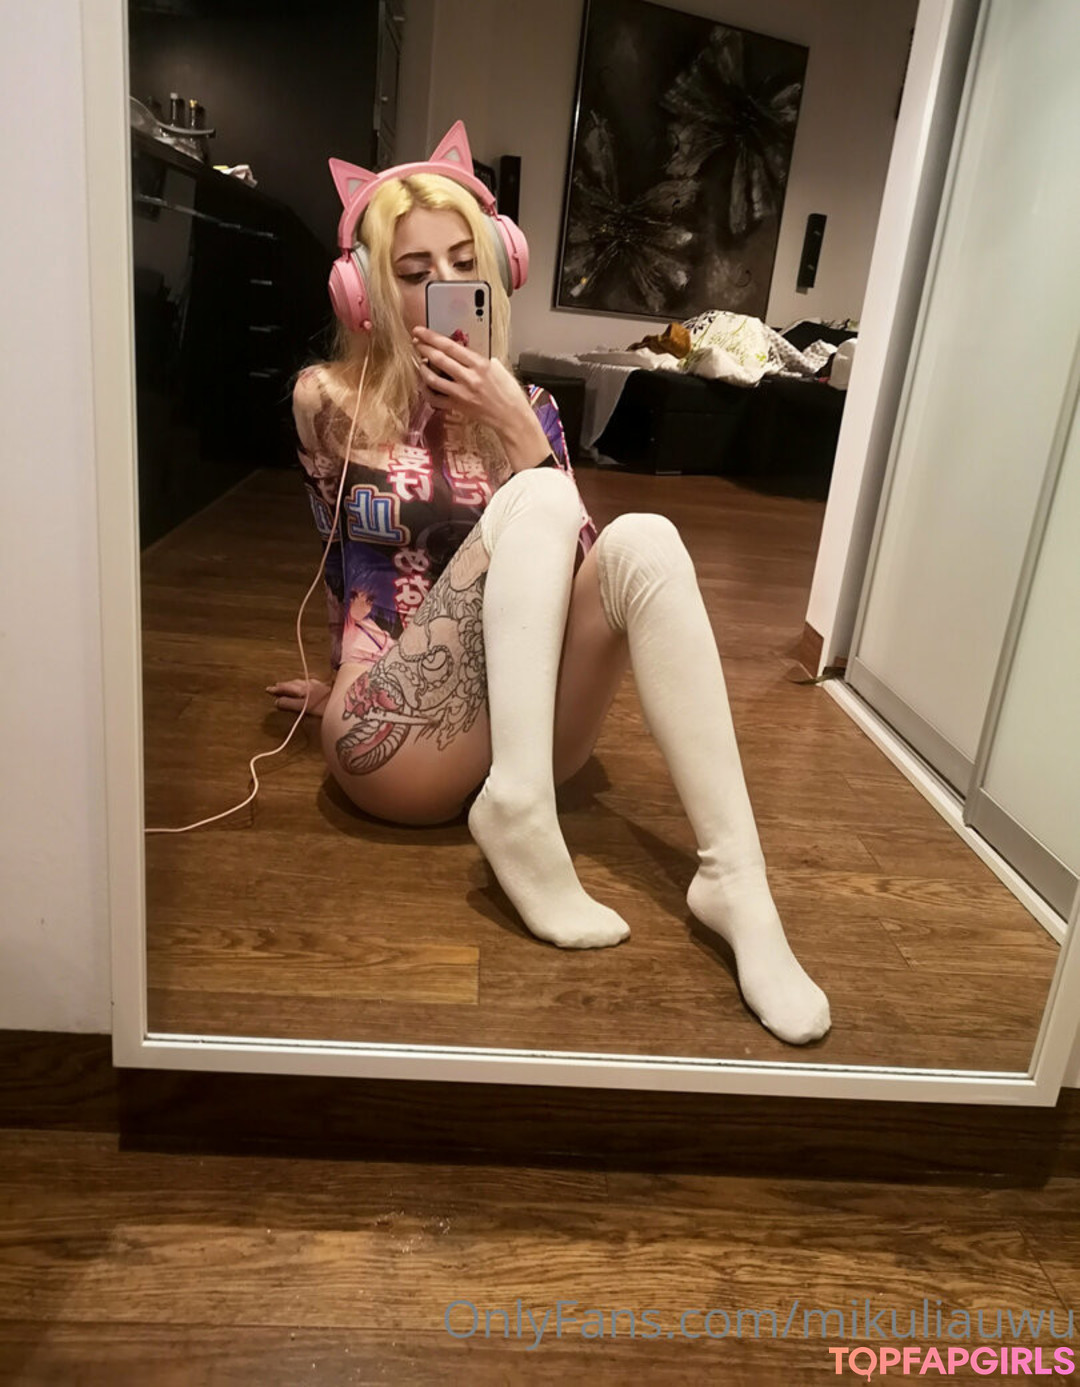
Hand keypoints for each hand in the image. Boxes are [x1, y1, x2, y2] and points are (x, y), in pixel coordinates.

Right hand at [265, 677, 330, 716]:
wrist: (343, 698)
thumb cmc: (323, 706)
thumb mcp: (304, 707)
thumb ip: (290, 704)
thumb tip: (277, 702)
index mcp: (302, 690)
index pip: (286, 688)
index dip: (277, 689)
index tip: (268, 689)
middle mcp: (308, 685)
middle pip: (293, 683)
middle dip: (283, 685)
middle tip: (275, 686)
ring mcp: (317, 684)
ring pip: (301, 681)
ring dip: (292, 683)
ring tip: (288, 684)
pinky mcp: (325, 686)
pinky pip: (309, 682)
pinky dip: (303, 682)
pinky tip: (307, 683)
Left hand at [412, 325, 531, 437]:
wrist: (512, 417)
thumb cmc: (508, 392)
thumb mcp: (497, 368)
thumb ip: (478, 358)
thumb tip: (462, 350)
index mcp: (480, 364)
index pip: (450, 346)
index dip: (432, 337)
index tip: (421, 331)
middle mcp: (469, 378)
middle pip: (439, 359)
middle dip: (424, 347)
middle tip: (416, 341)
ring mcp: (461, 393)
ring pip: (433, 379)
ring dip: (422, 368)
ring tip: (419, 361)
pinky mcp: (457, 406)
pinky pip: (435, 398)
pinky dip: (426, 390)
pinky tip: (424, 384)